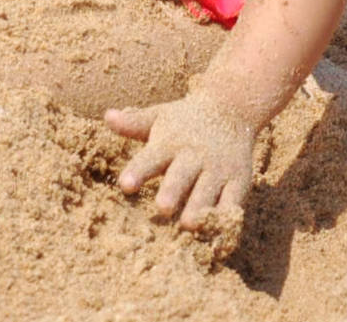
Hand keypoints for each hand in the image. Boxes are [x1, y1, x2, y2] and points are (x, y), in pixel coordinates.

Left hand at [105, 91, 256, 229]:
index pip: (150, 158)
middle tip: (162, 208)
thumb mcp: (159, 116)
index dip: (138, 172)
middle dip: (172, 192)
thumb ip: (134, 123)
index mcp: (170, 143)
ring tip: (189, 225)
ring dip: (199, 208)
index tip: (125, 185)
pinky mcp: (238, 181)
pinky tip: (219, 236)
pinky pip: (234, 201)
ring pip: (208, 192)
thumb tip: (108, 117)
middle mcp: (194, 157)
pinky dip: (227, 218)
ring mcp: (218, 170)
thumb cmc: (185, 120)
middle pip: (181, 176)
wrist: (232, 109)